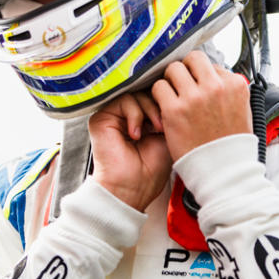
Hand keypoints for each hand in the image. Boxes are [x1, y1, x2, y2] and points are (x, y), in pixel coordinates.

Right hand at [87, 91, 171, 211]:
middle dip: (160, 104)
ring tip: (154, 130)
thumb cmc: (150, 171)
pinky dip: (135, 114)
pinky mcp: (101, 118)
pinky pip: (123, 100)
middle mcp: (126, 116)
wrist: (131, 189)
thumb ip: (167, 112)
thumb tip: (173, 89)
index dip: (168, 101)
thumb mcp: (167, 135)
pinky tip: (136, 134)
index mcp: (142, 120)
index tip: (177, 115)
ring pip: (136, 93)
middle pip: (146, 91)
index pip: (155, 96)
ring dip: (150, 109)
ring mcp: (113, 117)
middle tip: (164, 125)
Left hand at [151, 50, 252, 161]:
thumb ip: (228, 91)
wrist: (223, 172)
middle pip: (193, 59)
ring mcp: (194, 97)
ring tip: (173, 95)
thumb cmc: (230, 145)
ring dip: (171, 81)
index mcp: (235, 85)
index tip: (198, 86)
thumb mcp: (242, 111)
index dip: (202, 76)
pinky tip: (164, 106)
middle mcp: (216, 87)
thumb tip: (215, 74)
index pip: (212, 65)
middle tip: (182, 84)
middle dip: (186, 69)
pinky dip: (159, 95)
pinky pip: (159, 87)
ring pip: (173, 69)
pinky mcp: (174, 110)